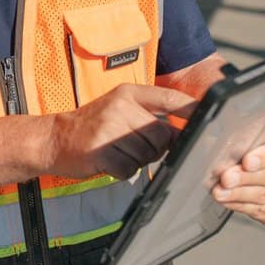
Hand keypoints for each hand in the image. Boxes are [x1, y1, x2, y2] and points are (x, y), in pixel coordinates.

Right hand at [49, 83, 196, 180]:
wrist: (54, 139)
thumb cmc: (93, 125)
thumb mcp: (119, 106)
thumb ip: (149, 112)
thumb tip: (184, 131)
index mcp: (128, 93)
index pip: (170, 99)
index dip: (192, 110)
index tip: (210, 119)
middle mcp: (120, 107)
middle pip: (163, 134)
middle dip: (157, 147)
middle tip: (137, 147)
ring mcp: (109, 129)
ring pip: (149, 154)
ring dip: (140, 160)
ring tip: (120, 152)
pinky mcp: (101, 152)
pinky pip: (131, 169)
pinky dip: (125, 171)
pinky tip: (110, 162)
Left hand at [211, 129, 264, 224]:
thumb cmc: (262, 142)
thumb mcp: (260, 130)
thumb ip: (248, 133)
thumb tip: (225, 142)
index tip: (247, 161)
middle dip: (246, 177)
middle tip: (225, 178)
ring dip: (239, 194)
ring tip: (219, 192)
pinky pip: (263, 212)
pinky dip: (242, 206)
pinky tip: (227, 200)